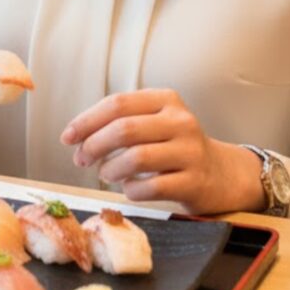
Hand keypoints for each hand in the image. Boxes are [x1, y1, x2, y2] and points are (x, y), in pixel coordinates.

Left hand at [59, 89, 265, 215]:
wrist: (222, 175)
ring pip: (136, 157)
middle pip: (124, 129)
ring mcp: (190, 151)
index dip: (87, 120)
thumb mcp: (155, 123)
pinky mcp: (195, 182)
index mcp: (166, 99)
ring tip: (105, 174)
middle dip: (93, 145)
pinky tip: (128, 189)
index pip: (118, 103)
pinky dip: (130, 190)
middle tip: (80, 159)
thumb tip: (76, 137)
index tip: (67, 137)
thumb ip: (120, 122)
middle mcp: (181, 121)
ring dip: (110, 169)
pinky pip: (151, 187)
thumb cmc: (175, 148)